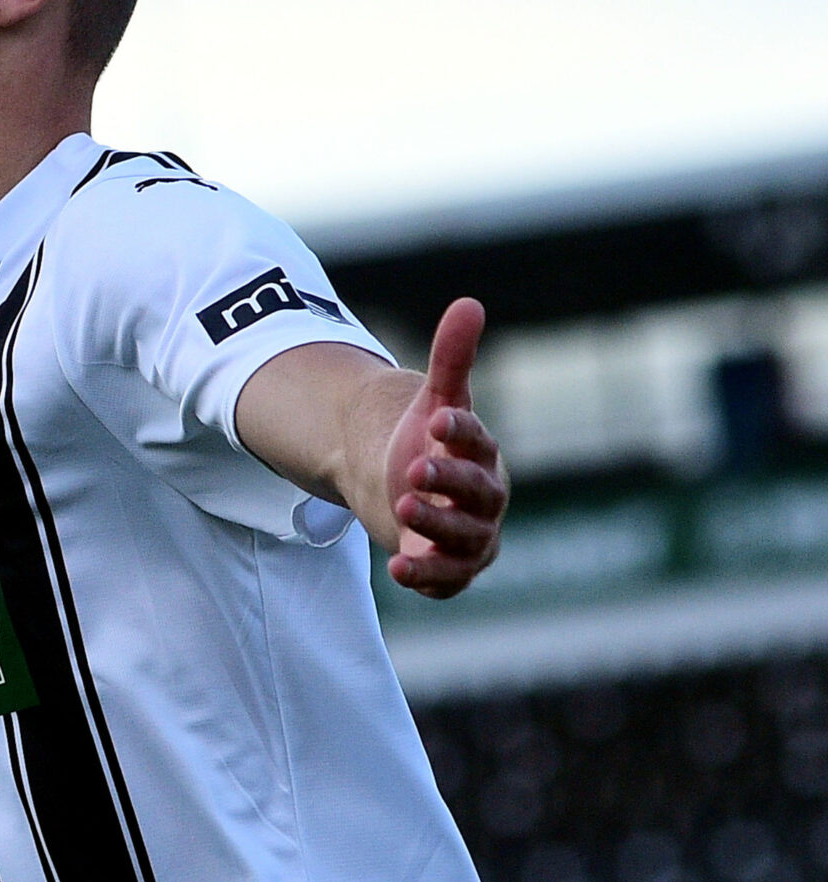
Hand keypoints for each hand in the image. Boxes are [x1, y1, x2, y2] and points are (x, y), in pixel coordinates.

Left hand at [384, 297, 507, 597]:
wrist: (411, 489)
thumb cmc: (432, 443)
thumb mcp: (435, 400)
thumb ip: (451, 358)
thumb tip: (469, 304)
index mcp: (482, 454)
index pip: (478, 442)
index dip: (460, 432)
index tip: (437, 419)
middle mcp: (484, 498)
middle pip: (476, 493)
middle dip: (448, 481)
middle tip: (412, 469)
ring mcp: (470, 536)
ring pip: (462, 537)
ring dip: (435, 525)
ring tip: (402, 507)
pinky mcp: (450, 568)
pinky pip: (445, 578)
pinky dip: (425, 577)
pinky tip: (398, 570)